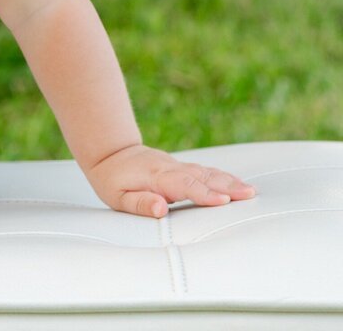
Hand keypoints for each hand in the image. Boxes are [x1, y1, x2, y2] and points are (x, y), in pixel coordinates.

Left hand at [86, 143, 256, 217]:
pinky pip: (204, 172)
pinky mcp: (181, 168)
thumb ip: (139, 203)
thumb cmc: (113, 180)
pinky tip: (236, 183)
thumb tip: (161, 208)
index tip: (223, 201)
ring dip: (228, 181)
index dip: (203, 194)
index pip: (183, 185)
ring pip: (206, 172)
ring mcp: (177, 166)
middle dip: (226, 186)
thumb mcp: (117, 197)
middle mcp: (170, 169)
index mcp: (156, 177)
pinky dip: (222, 177)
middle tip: (249, 194)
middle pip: (201, 177)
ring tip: (250, 191)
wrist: (111, 153)